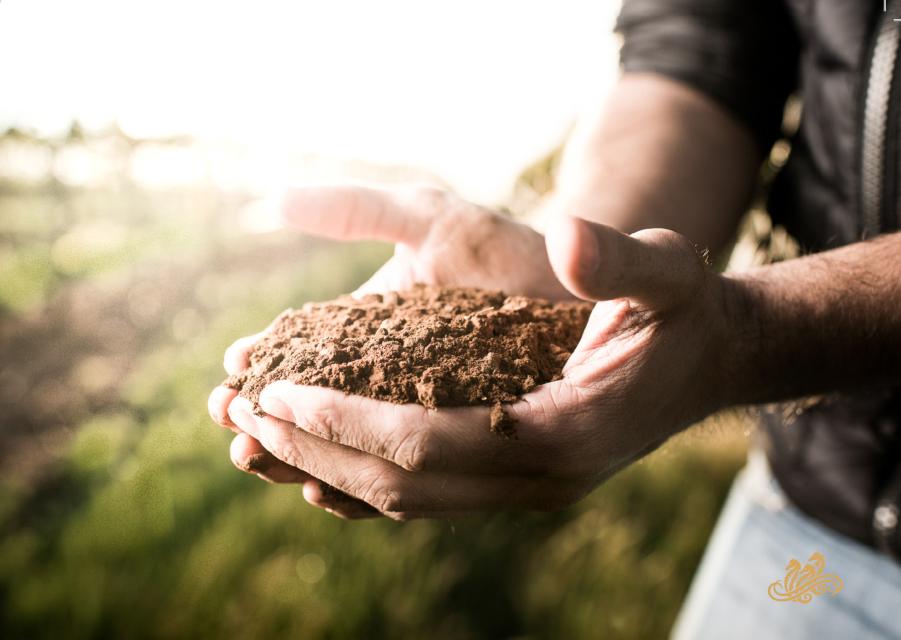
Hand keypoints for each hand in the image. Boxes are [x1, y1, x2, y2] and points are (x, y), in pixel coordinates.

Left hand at [221, 214, 734, 518]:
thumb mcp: (668, 272)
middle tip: (243, 416)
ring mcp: (528, 489)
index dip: (346, 420)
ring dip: (328, 469)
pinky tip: (318, 459)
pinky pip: (425, 497)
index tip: (277, 390)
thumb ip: (622, 258)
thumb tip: (568, 239)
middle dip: (316, 450)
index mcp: (565, 434)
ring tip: (260, 435)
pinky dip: (364, 482)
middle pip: (403, 485)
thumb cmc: (683, 314)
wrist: (706, 362)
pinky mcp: (516, 480)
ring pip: (407, 500)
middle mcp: (541, 480)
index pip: (428, 442)